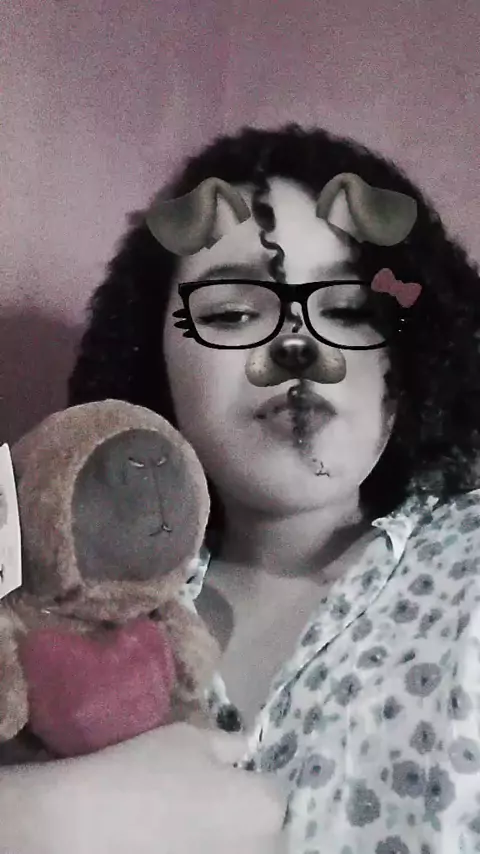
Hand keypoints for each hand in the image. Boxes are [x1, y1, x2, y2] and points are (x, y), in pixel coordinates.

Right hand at [0, 723, 286, 853]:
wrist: (91, 826)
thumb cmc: (147, 771)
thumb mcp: (191, 738)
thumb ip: (229, 744)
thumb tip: (244, 748)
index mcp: (266, 807)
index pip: (279, 794)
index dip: (254, 783)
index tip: (233, 778)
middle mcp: (263, 849)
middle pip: (270, 832)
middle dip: (251, 819)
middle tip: (216, 805)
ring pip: (246, 852)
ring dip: (232, 841)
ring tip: (196, 827)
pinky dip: (207, 852)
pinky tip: (179, 844)